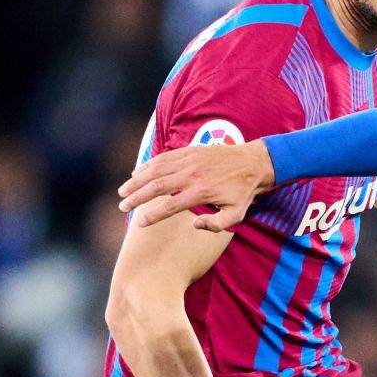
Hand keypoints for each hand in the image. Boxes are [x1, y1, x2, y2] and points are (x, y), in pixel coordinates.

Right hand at [118, 140, 274, 230]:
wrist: (253, 163)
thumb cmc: (243, 192)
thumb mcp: (236, 214)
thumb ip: (216, 225)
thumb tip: (193, 224)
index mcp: (202, 192)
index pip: (170, 205)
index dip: (152, 215)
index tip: (139, 223)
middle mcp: (192, 174)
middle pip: (156, 186)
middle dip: (136, 197)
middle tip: (122, 206)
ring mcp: (189, 160)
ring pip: (156, 170)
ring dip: (136, 180)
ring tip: (123, 191)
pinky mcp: (189, 151)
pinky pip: (163, 158)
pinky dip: (148, 165)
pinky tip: (136, 173)